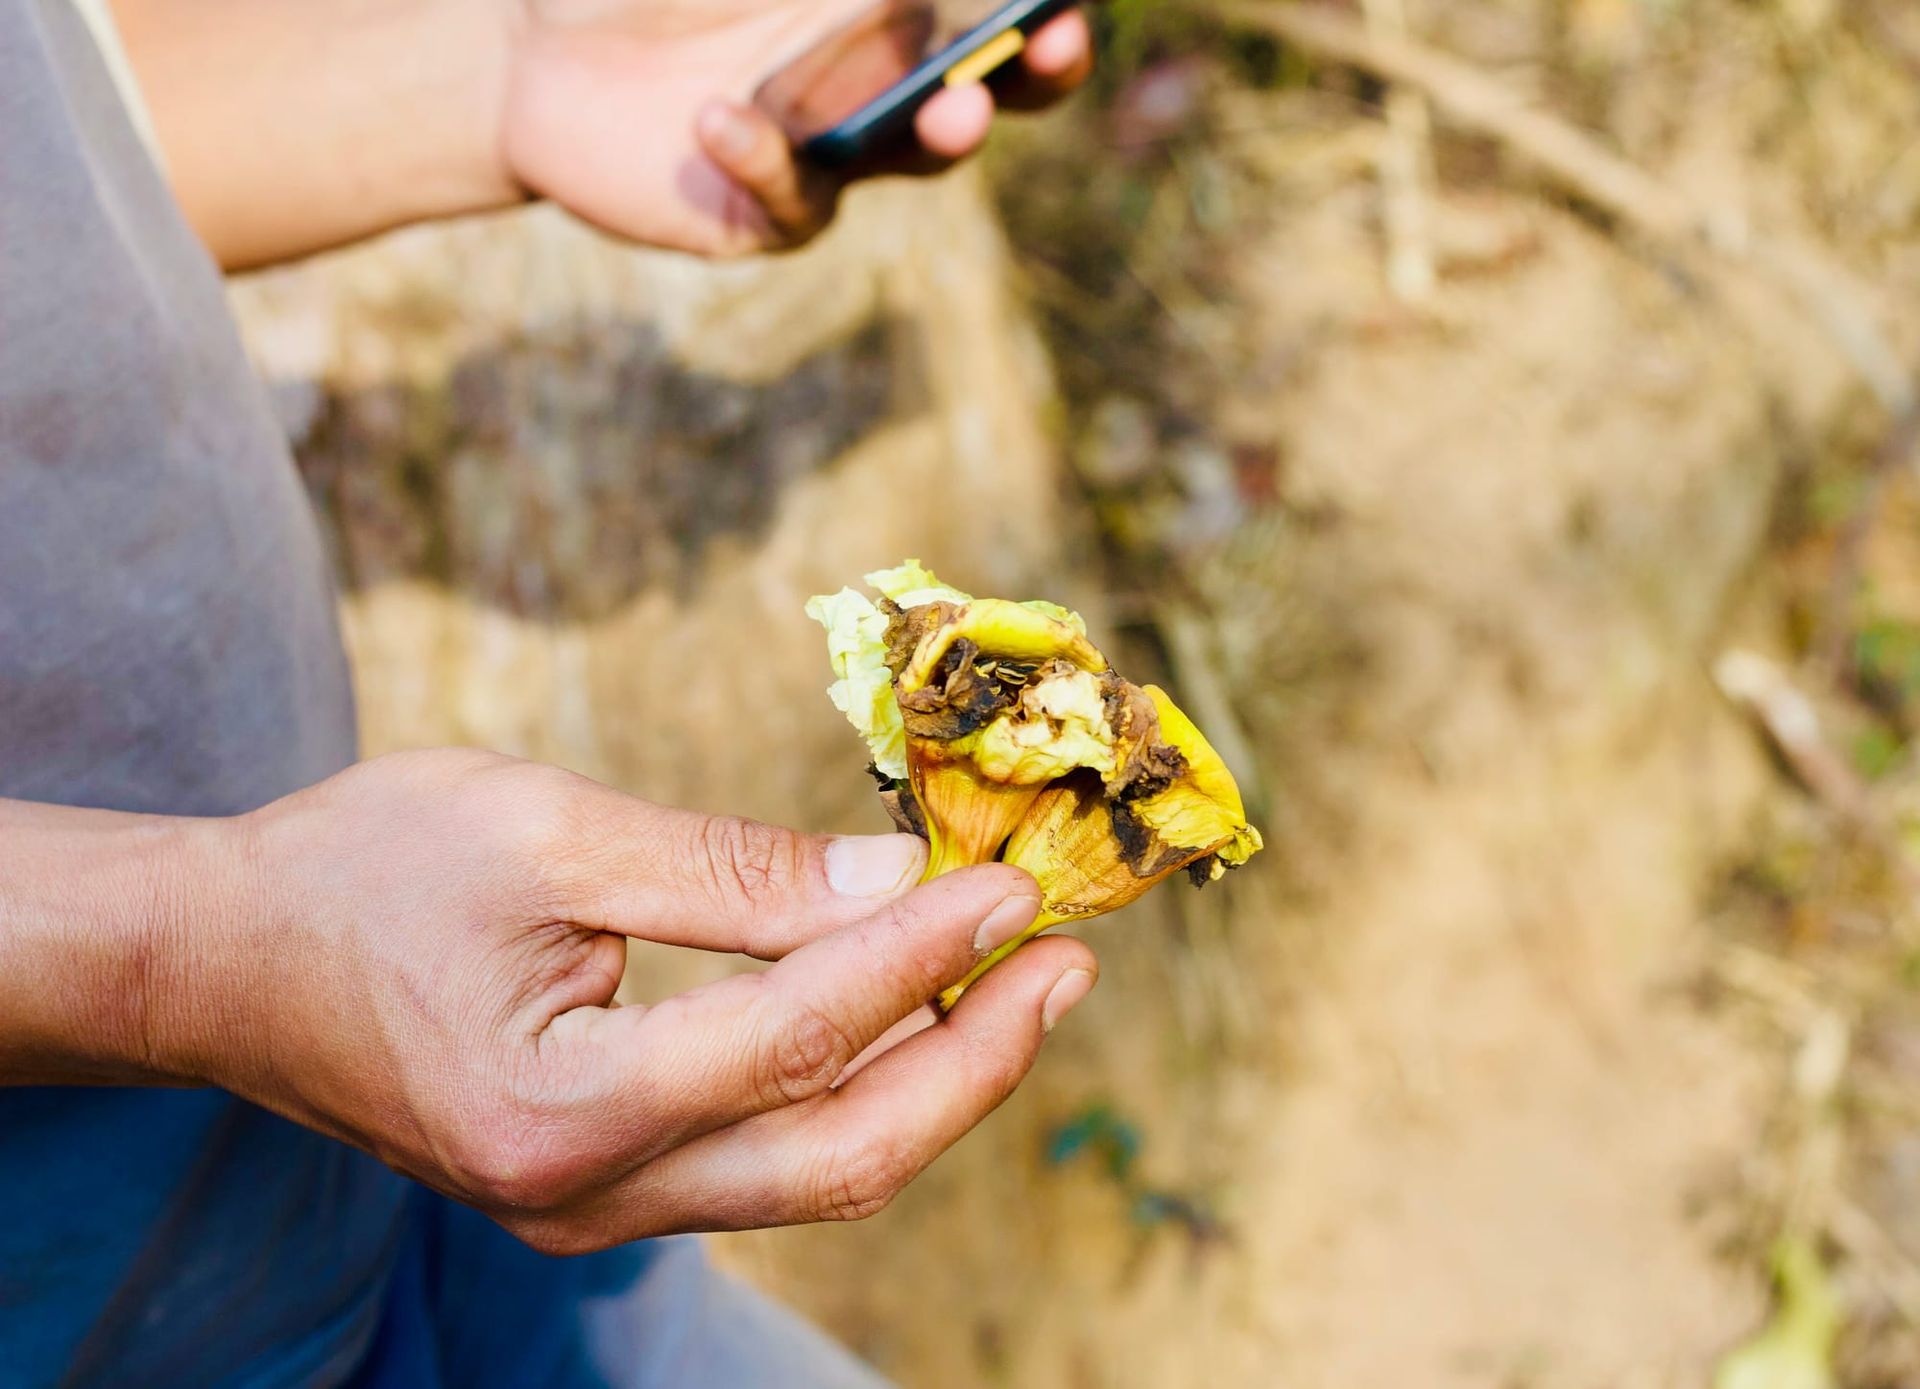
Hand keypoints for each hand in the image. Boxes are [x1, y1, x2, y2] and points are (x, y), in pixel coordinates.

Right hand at [154, 750, 1096, 1253]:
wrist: (227, 961)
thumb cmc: (365, 872)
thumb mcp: (545, 829)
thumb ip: (728, 870)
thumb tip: (896, 881)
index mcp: (555, 1108)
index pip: (795, 1037)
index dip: (922, 958)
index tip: (1012, 886)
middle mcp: (579, 1196)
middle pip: (838, 1153)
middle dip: (976, 1061)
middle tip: (1066, 962)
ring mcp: (588, 1212)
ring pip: (815, 1172)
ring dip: (932, 1080)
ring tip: (1018, 982)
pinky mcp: (597, 1190)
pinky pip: (765, 1159)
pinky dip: (853, 1088)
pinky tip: (911, 1012)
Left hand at [501, 1, 1097, 254]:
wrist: (530, 53)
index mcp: (881, 14)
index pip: (986, 22)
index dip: (1041, 20)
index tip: (1063, 1)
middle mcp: (870, 88)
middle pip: (984, 96)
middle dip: (1028, 78)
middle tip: (1045, 48)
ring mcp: (825, 157)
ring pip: (908, 160)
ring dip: (942, 134)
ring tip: (951, 105)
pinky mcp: (763, 215)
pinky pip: (793, 200)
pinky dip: (764, 159)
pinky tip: (716, 117)